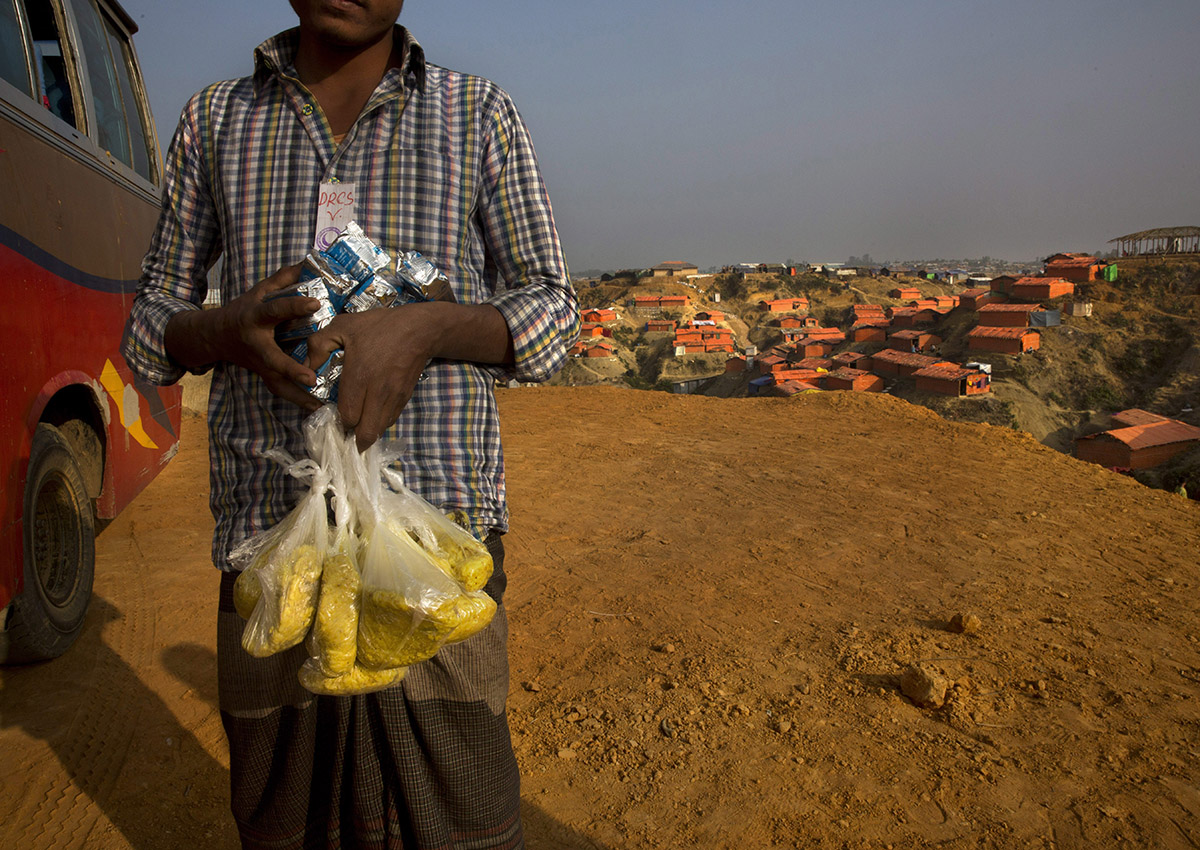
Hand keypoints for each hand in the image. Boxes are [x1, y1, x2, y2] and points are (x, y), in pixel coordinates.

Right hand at [166, 264, 324, 410]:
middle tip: (311, 379)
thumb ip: (283, 278)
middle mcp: (257, 345)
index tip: (315, 302)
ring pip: (277, 384)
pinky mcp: (264, 376)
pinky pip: (281, 391)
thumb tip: (308, 262)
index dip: (294, 305)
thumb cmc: (243, 310)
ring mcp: (259, 364)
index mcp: (255, 319)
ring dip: (297, 397)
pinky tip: (316, 409)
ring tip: (320, 406)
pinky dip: (297, 401)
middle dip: (291, 369)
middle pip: (273, 359)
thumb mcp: (259, 290)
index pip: (275, 310)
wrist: (214, 336)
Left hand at [305, 303, 440, 449]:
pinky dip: (380, 422)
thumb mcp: (342, 326)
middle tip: (345, 430)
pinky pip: (391, 420)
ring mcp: (394, 396)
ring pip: (380, 429)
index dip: (339, 422)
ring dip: (368, 432)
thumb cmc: (379, 326)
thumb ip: (318, 345)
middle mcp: (378, 391)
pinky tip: (372, 414)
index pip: (348, 415)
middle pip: (366, 431)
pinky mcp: (405, 397)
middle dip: (354, 437)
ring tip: (358, 425)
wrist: (418, 329)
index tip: (333, 417)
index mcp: (359, 375)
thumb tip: (307, 369)